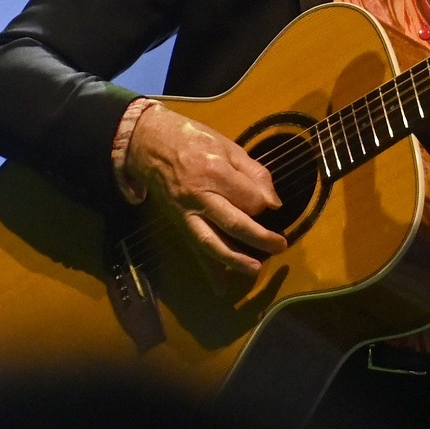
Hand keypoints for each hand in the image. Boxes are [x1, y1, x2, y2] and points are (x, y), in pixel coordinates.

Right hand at [124, 106, 285, 283]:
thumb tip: (273, 201)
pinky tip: (221, 288)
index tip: (271, 204)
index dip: (264, 204)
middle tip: (281, 246)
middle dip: (260, 237)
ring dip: (235, 260)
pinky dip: (208, 271)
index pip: (249, 198)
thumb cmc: (193, 139)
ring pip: (213, 242)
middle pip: (234, 223)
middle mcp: (200, 196)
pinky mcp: (179, 224)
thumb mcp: (227, 145)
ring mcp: (187, 213)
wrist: (148, 143)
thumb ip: (253, 173)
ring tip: (256, 269)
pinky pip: (195, 249)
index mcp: (214, 172)